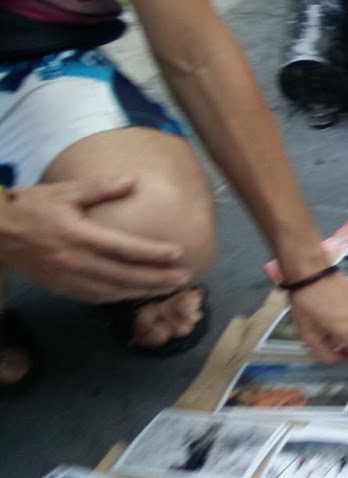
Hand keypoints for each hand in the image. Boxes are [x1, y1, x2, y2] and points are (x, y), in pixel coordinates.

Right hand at [0, 177, 189, 301]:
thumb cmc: (31, 206)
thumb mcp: (65, 191)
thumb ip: (100, 188)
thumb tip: (133, 180)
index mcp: (77, 235)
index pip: (124, 248)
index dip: (153, 253)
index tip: (178, 254)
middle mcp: (74, 260)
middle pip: (124, 275)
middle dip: (157, 279)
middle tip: (185, 277)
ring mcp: (66, 277)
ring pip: (113, 291)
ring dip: (143, 291)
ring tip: (169, 287)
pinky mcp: (60, 287)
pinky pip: (96, 297)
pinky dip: (120, 297)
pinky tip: (137, 294)